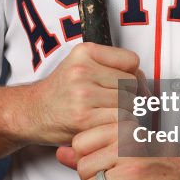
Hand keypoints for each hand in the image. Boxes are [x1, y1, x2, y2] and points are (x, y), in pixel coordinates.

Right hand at [15, 41, 141, 145]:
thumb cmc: (62, 92)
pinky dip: (118, 128)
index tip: (123, 87)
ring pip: (128, 103)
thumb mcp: (82, 67)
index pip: (132, 61)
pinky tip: (105, 127)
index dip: (132, 76)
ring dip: (125, 114)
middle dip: (130, 98)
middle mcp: (83, 69)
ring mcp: (83, 93)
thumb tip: (148, 87)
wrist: (30, 113)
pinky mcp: (83, 118)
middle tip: (115, 106)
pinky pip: (119, 121)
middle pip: (132, 83)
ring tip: (108, 116)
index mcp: (85, 52)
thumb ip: (113, 69)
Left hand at [57, 121, 179, 179]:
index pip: (80, 143)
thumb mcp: (133, 146)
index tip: (96, 168)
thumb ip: (96, 148)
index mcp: (125, 130)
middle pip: (82, 169)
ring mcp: (134, 172)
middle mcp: (128, 147)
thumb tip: (60, 152)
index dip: (83, 159)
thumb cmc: (168, 161)